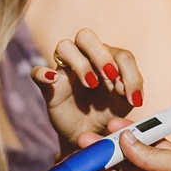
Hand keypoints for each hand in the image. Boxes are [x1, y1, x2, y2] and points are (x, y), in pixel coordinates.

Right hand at [31, 29, 143, 149]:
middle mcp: (85, 58)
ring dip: (80, 63)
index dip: (129, 72)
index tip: (133, 98)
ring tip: (91, 84)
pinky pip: (37, 72)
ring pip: (64, 46)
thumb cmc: (107, 113)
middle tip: (110, 76)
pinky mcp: (49, 87)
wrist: (88, 134)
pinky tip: (52, 80)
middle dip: (101, 54)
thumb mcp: (124, 104)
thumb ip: (129, 91)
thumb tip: (121, 85)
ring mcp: (65, 71)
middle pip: (86, 36)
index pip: (119, 53)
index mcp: (107, 60)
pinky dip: (42, 73)